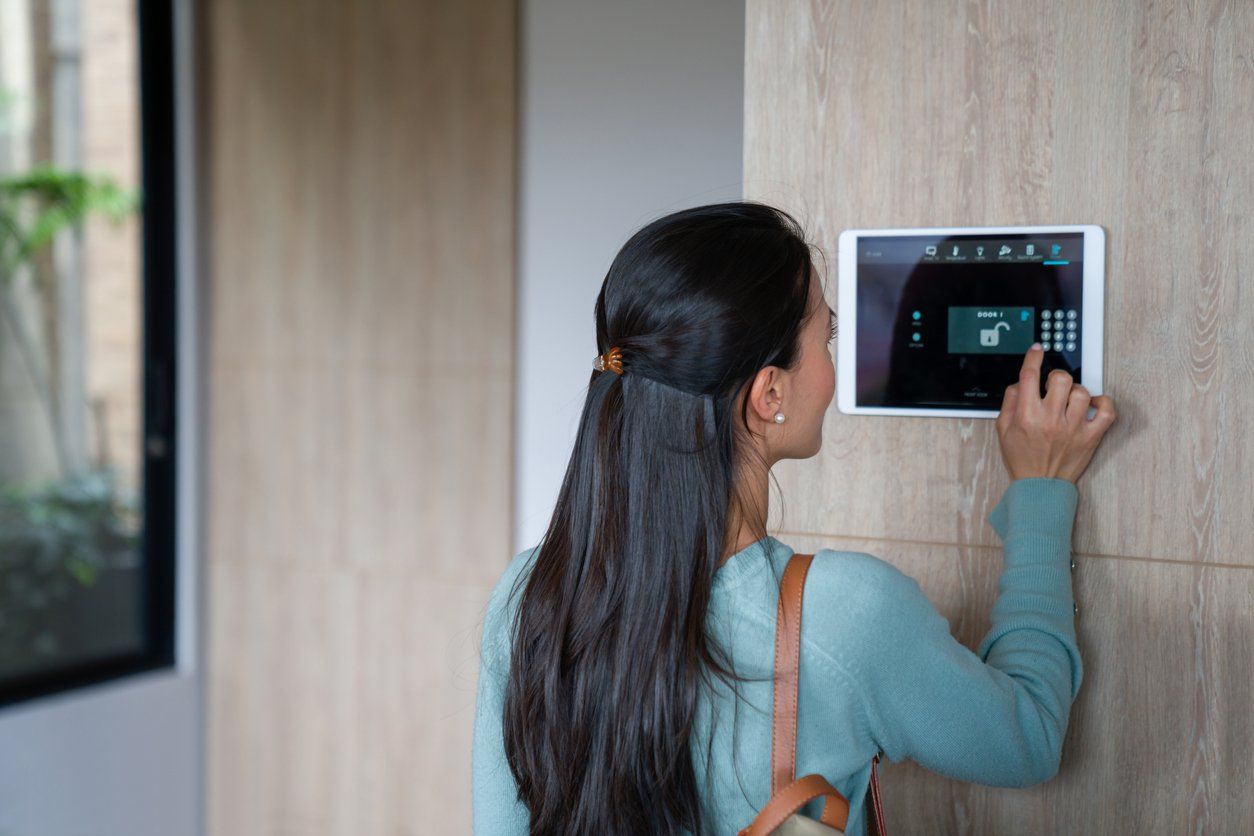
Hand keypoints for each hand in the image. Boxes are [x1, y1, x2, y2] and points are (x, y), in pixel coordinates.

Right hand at [995, 343, 1116, 483]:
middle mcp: (1051, 420)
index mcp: (1027, 416)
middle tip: (1053, 386)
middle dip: (1056, 377)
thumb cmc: (1022, 459)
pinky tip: (1092, 404)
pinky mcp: (1091, 437)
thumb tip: (1020, 382)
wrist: (1039, 486)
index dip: (1034, 357)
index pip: (1030, 376)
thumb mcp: (1003, 430)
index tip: (1038, 350)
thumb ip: (1010, 402)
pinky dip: (1102, 402)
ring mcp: (1074, 428)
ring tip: (1069, 400)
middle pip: (1061, 379)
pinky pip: (1107, 411)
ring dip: (1075, 391)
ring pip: (1082, 392)